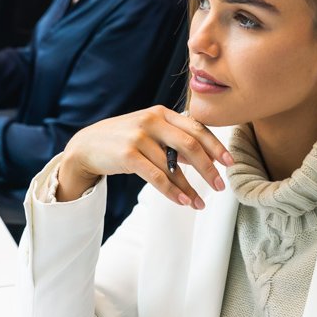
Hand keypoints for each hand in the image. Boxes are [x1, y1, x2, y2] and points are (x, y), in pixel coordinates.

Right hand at [57, 105, 232, 208]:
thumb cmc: (123, 140)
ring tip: (199, 203)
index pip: (196, 128)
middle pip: (190, 144)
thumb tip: (205, 158)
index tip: (230, 163)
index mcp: (162, 113)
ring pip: (173, 165)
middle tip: (220, 186)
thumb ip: (176, 141)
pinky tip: (182, 200)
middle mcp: (152, 120)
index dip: (216, 146)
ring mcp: (139, 136)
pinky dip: (172, 191)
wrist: (87, 145)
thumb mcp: (151, 133)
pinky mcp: (127, 154)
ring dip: (190, 187)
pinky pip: (156, 176)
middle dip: (209, 168)